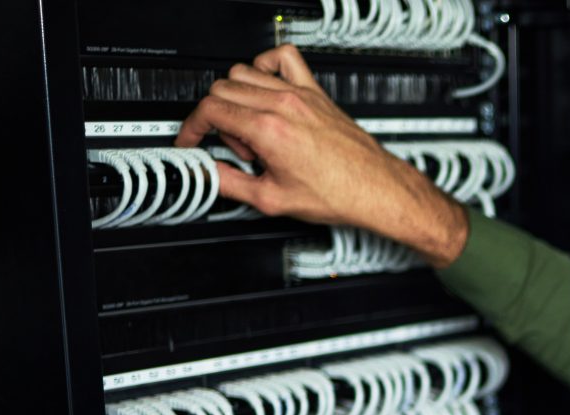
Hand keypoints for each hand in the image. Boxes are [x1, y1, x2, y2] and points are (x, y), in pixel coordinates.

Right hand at [174, 44, 467, 265]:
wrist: (377, 191)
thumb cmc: (339, 195)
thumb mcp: (272, 200)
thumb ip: (229, 183)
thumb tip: (205, 173)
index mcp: (269, 130)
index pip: (209, 110)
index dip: (193, 128)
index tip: (193, 142)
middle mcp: (284, 105)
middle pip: (222, 90)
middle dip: (218, 120)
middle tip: (237, 150)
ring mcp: (301, 95)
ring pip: (245, 73)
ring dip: (237, 100)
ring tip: (254, 131)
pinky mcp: (316, 93)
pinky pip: (284, 58)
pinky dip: (267, 66)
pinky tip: (268, 91)